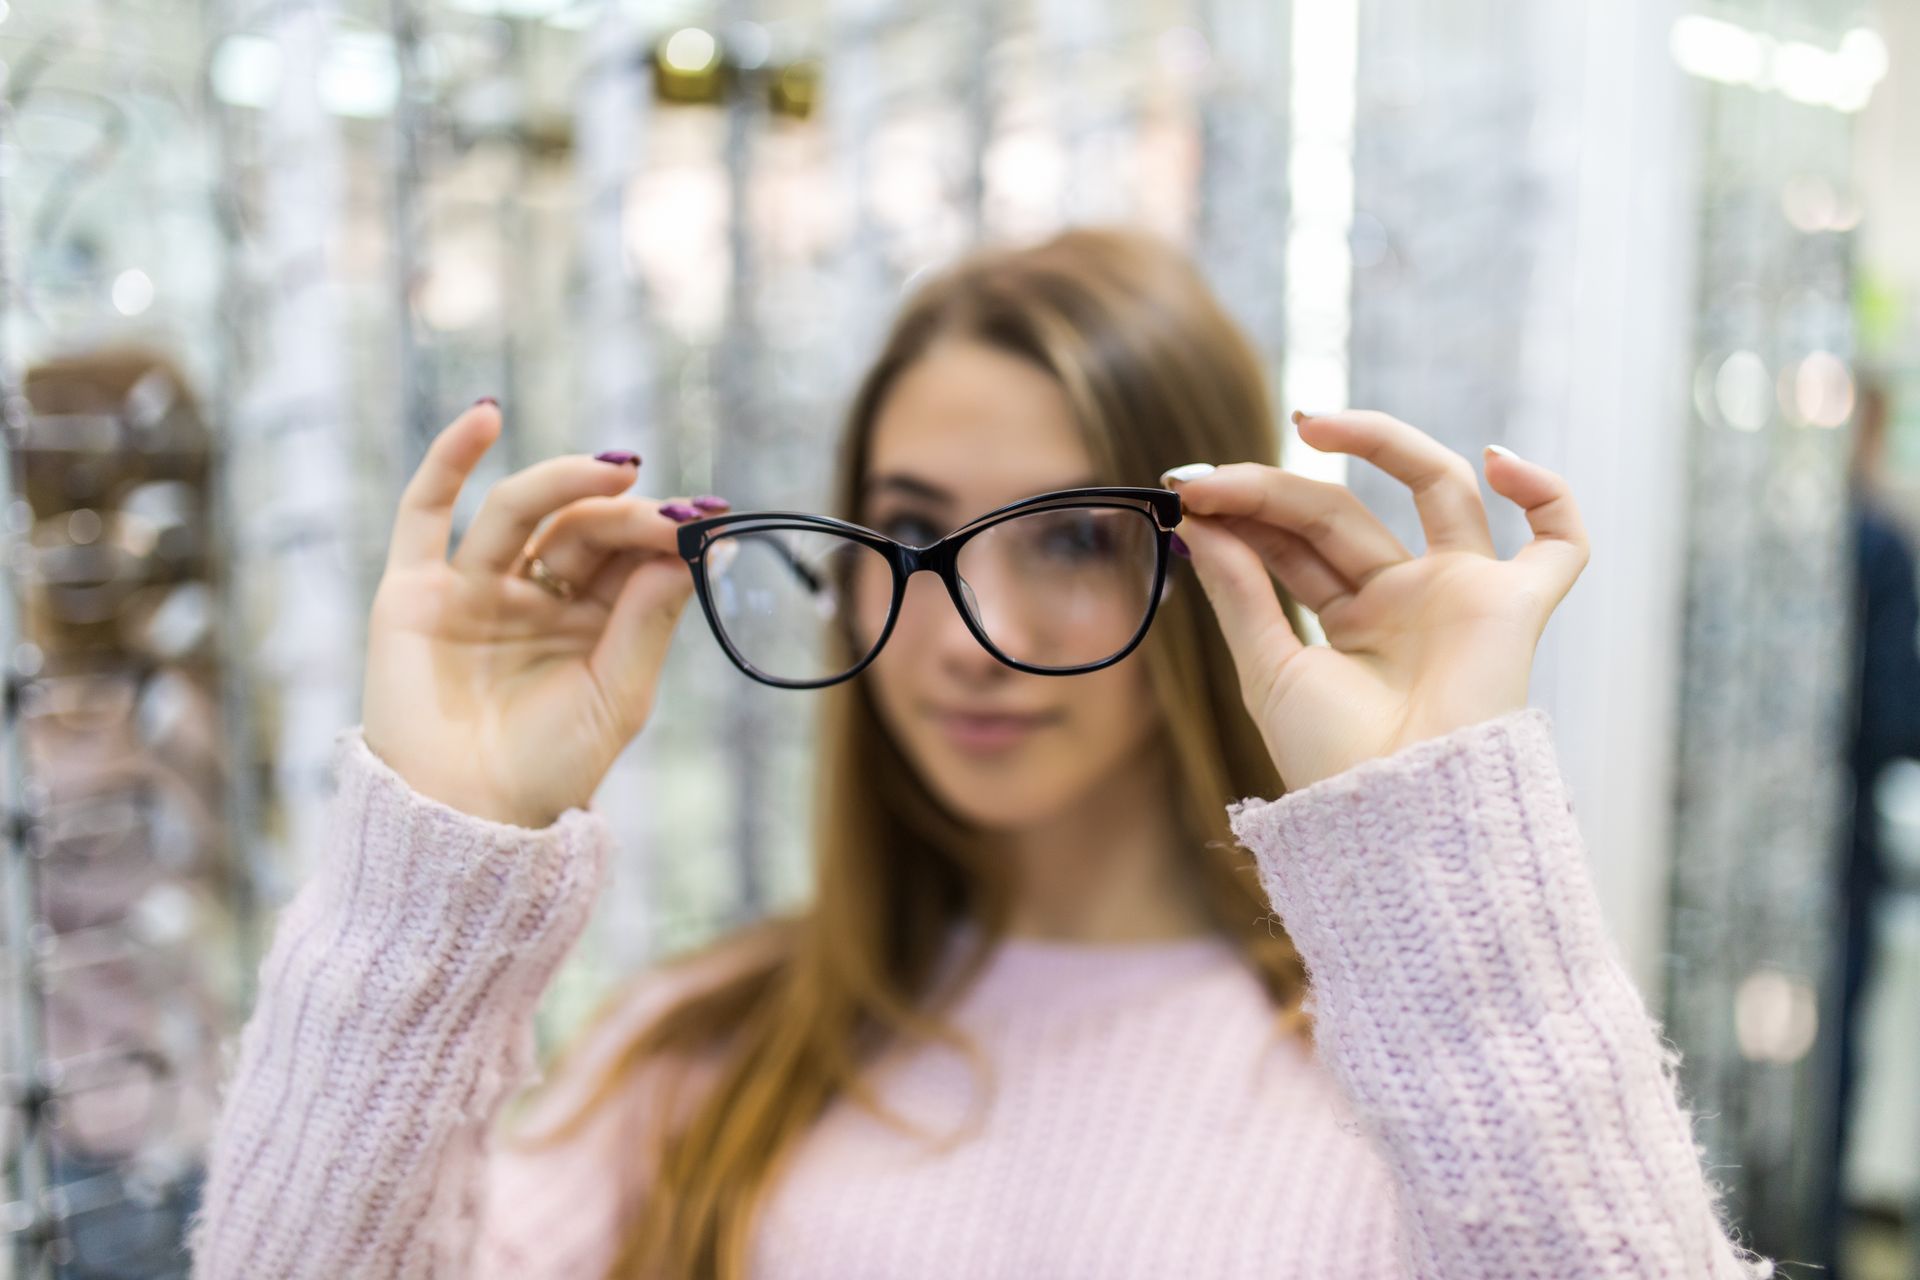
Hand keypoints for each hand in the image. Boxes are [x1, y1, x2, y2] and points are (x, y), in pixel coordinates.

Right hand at [362, 402, 706, 826]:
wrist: (465, 823)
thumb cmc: (548, 772)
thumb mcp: (617, 696)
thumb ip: (646, 621)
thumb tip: (688, 549)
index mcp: (590, 622)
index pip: (629, 554)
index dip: (664, 531)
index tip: (707, 519)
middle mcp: (534, 595)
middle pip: (581, 528)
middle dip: (626, 513)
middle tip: (668, 510)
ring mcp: (473, 587)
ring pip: (519, 511)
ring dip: (565, 480)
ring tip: (615, 469)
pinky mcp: (415, 591)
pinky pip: (425, 512)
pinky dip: (450, 458)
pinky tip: (484, 414)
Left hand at [1166, 410, 1588, 792]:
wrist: (1393, 814)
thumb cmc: (1333, 763)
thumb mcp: (1270, 669)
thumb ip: (1241, 591)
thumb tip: (1199, 522)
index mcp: (1352, 620)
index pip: (1295, 541)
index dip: (1244, 508)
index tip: (1184, 490)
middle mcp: (1408, 599)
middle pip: (1340, 513)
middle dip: (1272, 487)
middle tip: (1207, 478)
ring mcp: (1461, 596)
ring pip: (1436, 489)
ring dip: (1379, 442)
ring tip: (1309, 422)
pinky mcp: (1513, 608)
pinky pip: (1560, 544)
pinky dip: (1549, 495)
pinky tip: (1498, 461)